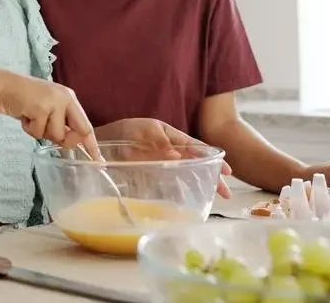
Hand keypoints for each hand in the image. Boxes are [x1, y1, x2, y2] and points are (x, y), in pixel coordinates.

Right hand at [0, 72, 101, 159]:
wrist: (2, 86)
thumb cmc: (23, 99)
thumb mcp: (47, 108)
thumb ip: (59, 122)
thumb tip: (69, 143)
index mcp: (69, 98)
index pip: (85, 125)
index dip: (91, 144)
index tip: (98, 158)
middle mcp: (65, 99)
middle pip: (76, 133)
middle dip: (64, 140)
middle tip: (46, 130)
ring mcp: (54, 103)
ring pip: (56, 135)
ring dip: (41, 132)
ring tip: (31, 118)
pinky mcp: (41, 108)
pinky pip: (39, 133)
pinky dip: (29, 129)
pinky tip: (24, 116)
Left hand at [99, 118, 232, 198]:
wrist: (103, 141)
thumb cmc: (126, 130)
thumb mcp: (144, 129)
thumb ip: (160, 140)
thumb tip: (176, 155)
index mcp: (172, 137)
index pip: (197, 148)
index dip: (213, 158)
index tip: (227, 171)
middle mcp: (170, 152)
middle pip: (196, 164)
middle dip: (213, 177)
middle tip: (226, 193)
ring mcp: (162, 165)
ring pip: (187, 176)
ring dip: (200, 186)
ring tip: (213, 199)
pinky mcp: (152, 176)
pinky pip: (169, 185)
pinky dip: (179, 192)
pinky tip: (187, 200)